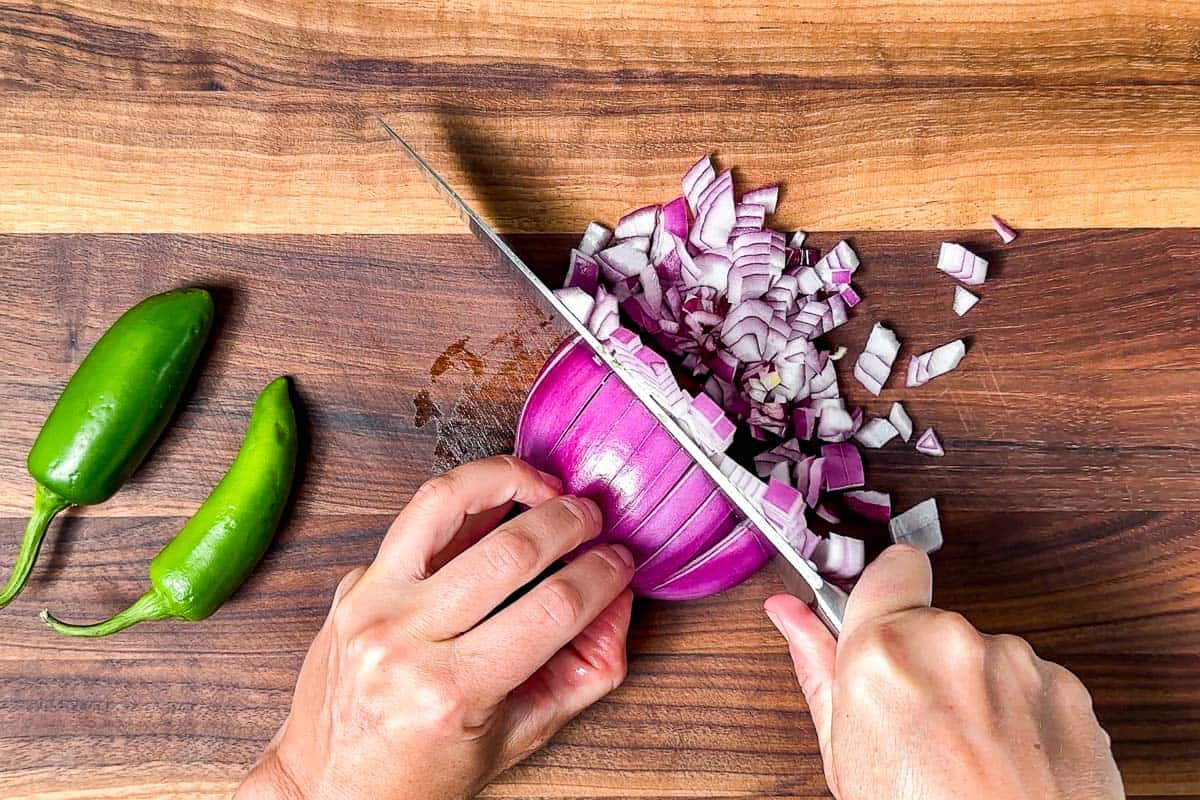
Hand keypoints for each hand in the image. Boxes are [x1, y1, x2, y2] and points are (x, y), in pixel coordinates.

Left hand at [236, 455, 634, 799]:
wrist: (328, 786)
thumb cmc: (422, 773)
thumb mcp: (521, 737)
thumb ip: (586, 671)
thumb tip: (617, 598)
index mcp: (450, 692)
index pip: (551, 609)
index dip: (601, 577)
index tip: (620, 563)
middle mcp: (404, 640)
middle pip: (509, 551)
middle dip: (570, 523)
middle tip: (595, 521)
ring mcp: (370, 604)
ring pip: (445, 503)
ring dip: (509, 479)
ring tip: (546, 485)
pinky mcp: (354, 582)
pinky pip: (414, 519)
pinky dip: (463, 497)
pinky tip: (497, 499)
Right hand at [765, 545, 1122, 799]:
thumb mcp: (845, 756)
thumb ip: (818, 669)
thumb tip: (790, 615)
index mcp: (883, 652)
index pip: (892, 568)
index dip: (886, 597)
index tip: (882, 626)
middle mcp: (953, 642)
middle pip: (935, 623)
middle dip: (926, 663)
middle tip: (918, 726)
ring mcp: (1018, 663)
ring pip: (985, 655)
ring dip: (976, 691)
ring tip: (969, 758)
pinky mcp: (1069, 690)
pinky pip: (1034, 684)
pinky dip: (1022, 716)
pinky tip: (1007, 762)